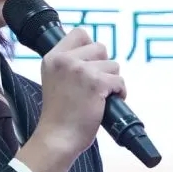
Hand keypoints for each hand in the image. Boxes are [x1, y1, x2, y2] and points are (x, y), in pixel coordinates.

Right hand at [15, 28, 124, 171]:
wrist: (57, 138)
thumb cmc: (59, 115)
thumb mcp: (54, 80)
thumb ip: (68, 65)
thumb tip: (96, 55)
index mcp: (53, 57)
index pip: (79, 33)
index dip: (90, 48)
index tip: (89, 65)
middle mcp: (65, 60)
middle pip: (100, 47)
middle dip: (103, 66)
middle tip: (95, 85)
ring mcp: (80, 70)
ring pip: (113, 65)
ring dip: (111, 81)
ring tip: (99, 97)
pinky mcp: (96, 83)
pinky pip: (119, 81)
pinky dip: (119, 93)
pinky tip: (107, 103)